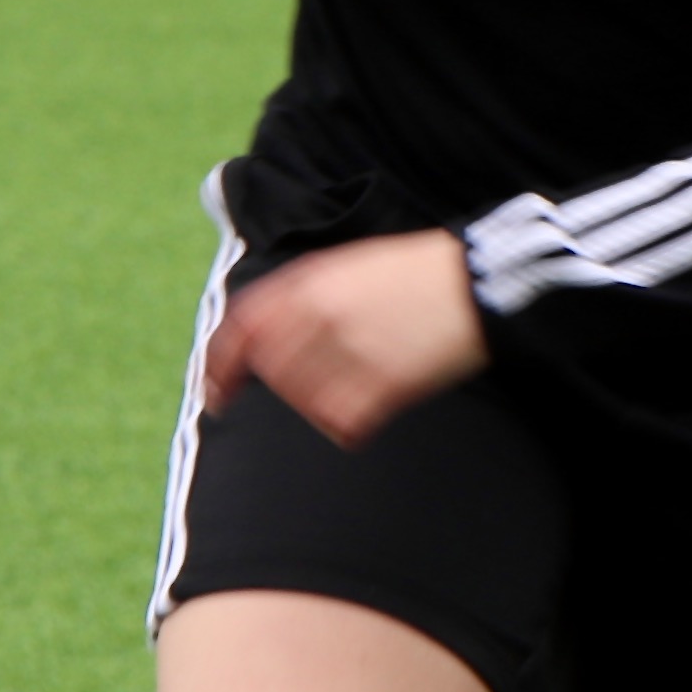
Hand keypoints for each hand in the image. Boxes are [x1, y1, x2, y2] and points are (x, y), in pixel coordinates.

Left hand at [200, 231, 487, 445]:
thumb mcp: (351, 264)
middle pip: (270, 371)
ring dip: (316, 405)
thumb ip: (304, 294)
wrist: (478, 284)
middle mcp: (321, 315)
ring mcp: (350, 350)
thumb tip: (261, 335)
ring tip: (350, 390)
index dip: (218, 363)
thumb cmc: (416, 273)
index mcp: (310, 281)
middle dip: (275, 388)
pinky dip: (347, 426)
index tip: (214, 391)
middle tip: (298, 394)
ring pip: (302, 400)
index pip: (241, 326)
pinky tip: (368, 413)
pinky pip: (341, 422)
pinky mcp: (383, 383)